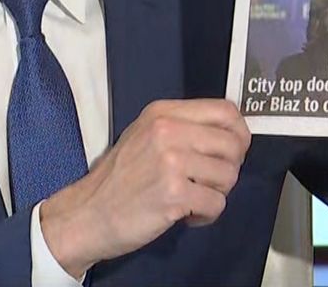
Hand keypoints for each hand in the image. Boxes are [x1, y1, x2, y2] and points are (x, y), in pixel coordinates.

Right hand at [38, 99, 250, 277]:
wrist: (88, 213)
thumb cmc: (119, 179)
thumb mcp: (145, 136)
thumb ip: (183, 128)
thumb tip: (231, 136)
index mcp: (162, 113)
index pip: (225, 111)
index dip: (239, 134)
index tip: (232, 152)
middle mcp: (167, 131)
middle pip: (233, 144)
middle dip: (228, 169)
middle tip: (207, 182)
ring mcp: (170, 162)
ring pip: (229, 175)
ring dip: (216, 194)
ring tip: (191, 199)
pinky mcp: (173, 194)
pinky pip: (216, 204)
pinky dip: (205, 215)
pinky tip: (184, 215)